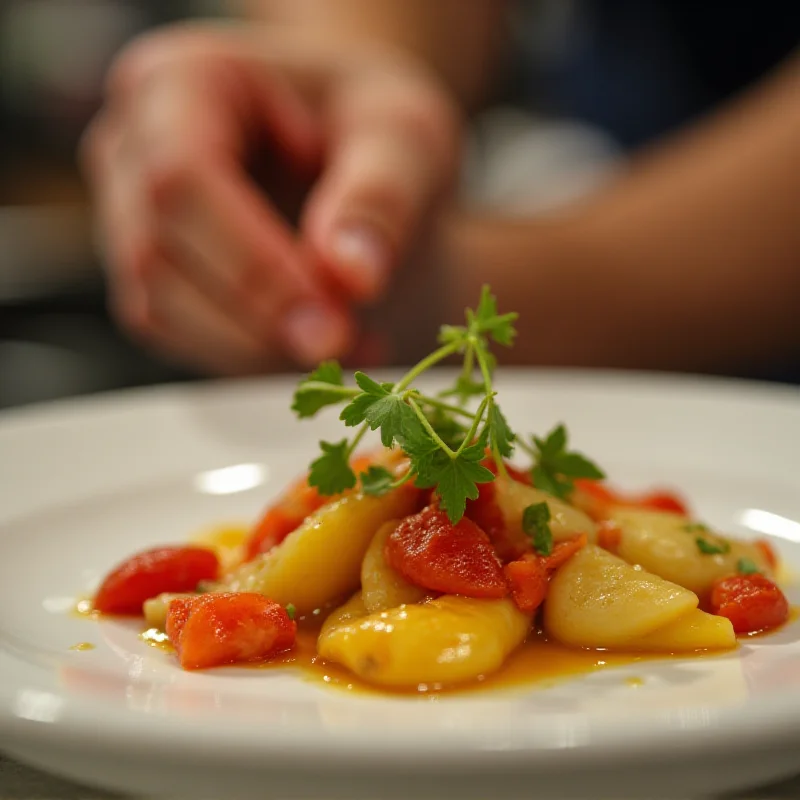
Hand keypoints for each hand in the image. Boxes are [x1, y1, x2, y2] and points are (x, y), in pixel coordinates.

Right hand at [81, 23, 460, 373]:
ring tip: (354, 342)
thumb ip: (382, 197)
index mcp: (180, 82)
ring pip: (162, 311)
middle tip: (349, 343)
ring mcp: (132, 220)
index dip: (251, 263)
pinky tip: (328, 349)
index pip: (182, 179)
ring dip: (261, 351)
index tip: (332, 320)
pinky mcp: (154, 279)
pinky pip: (184, 340)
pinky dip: (258, 361)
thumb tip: (352, 277)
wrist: (358, 161)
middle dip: (258, 320)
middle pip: (159, 255)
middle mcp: (135, 151)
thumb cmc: (370, 128)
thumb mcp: (404, 136)